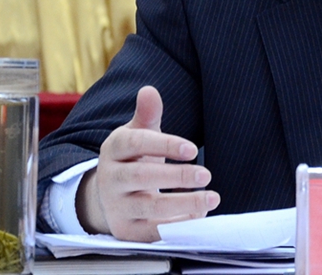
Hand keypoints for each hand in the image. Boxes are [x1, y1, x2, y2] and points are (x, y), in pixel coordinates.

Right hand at [76, 86, 220, 240]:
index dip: (165, 145)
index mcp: (113, 149)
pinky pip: (152, 231)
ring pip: (149, 207)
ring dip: (183, 203)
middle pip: (142, 176)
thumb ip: (147, 114)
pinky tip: (199, 215)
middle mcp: (110, 178)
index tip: (193, 149)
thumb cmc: (133, 157)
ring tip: (211, 197)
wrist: (110, 194)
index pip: (137, 144)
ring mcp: (116, 206)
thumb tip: (149, 90)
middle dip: (177, 177)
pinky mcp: (126, 230)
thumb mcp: (138, 133)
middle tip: (206, 174)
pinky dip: (177, 225)